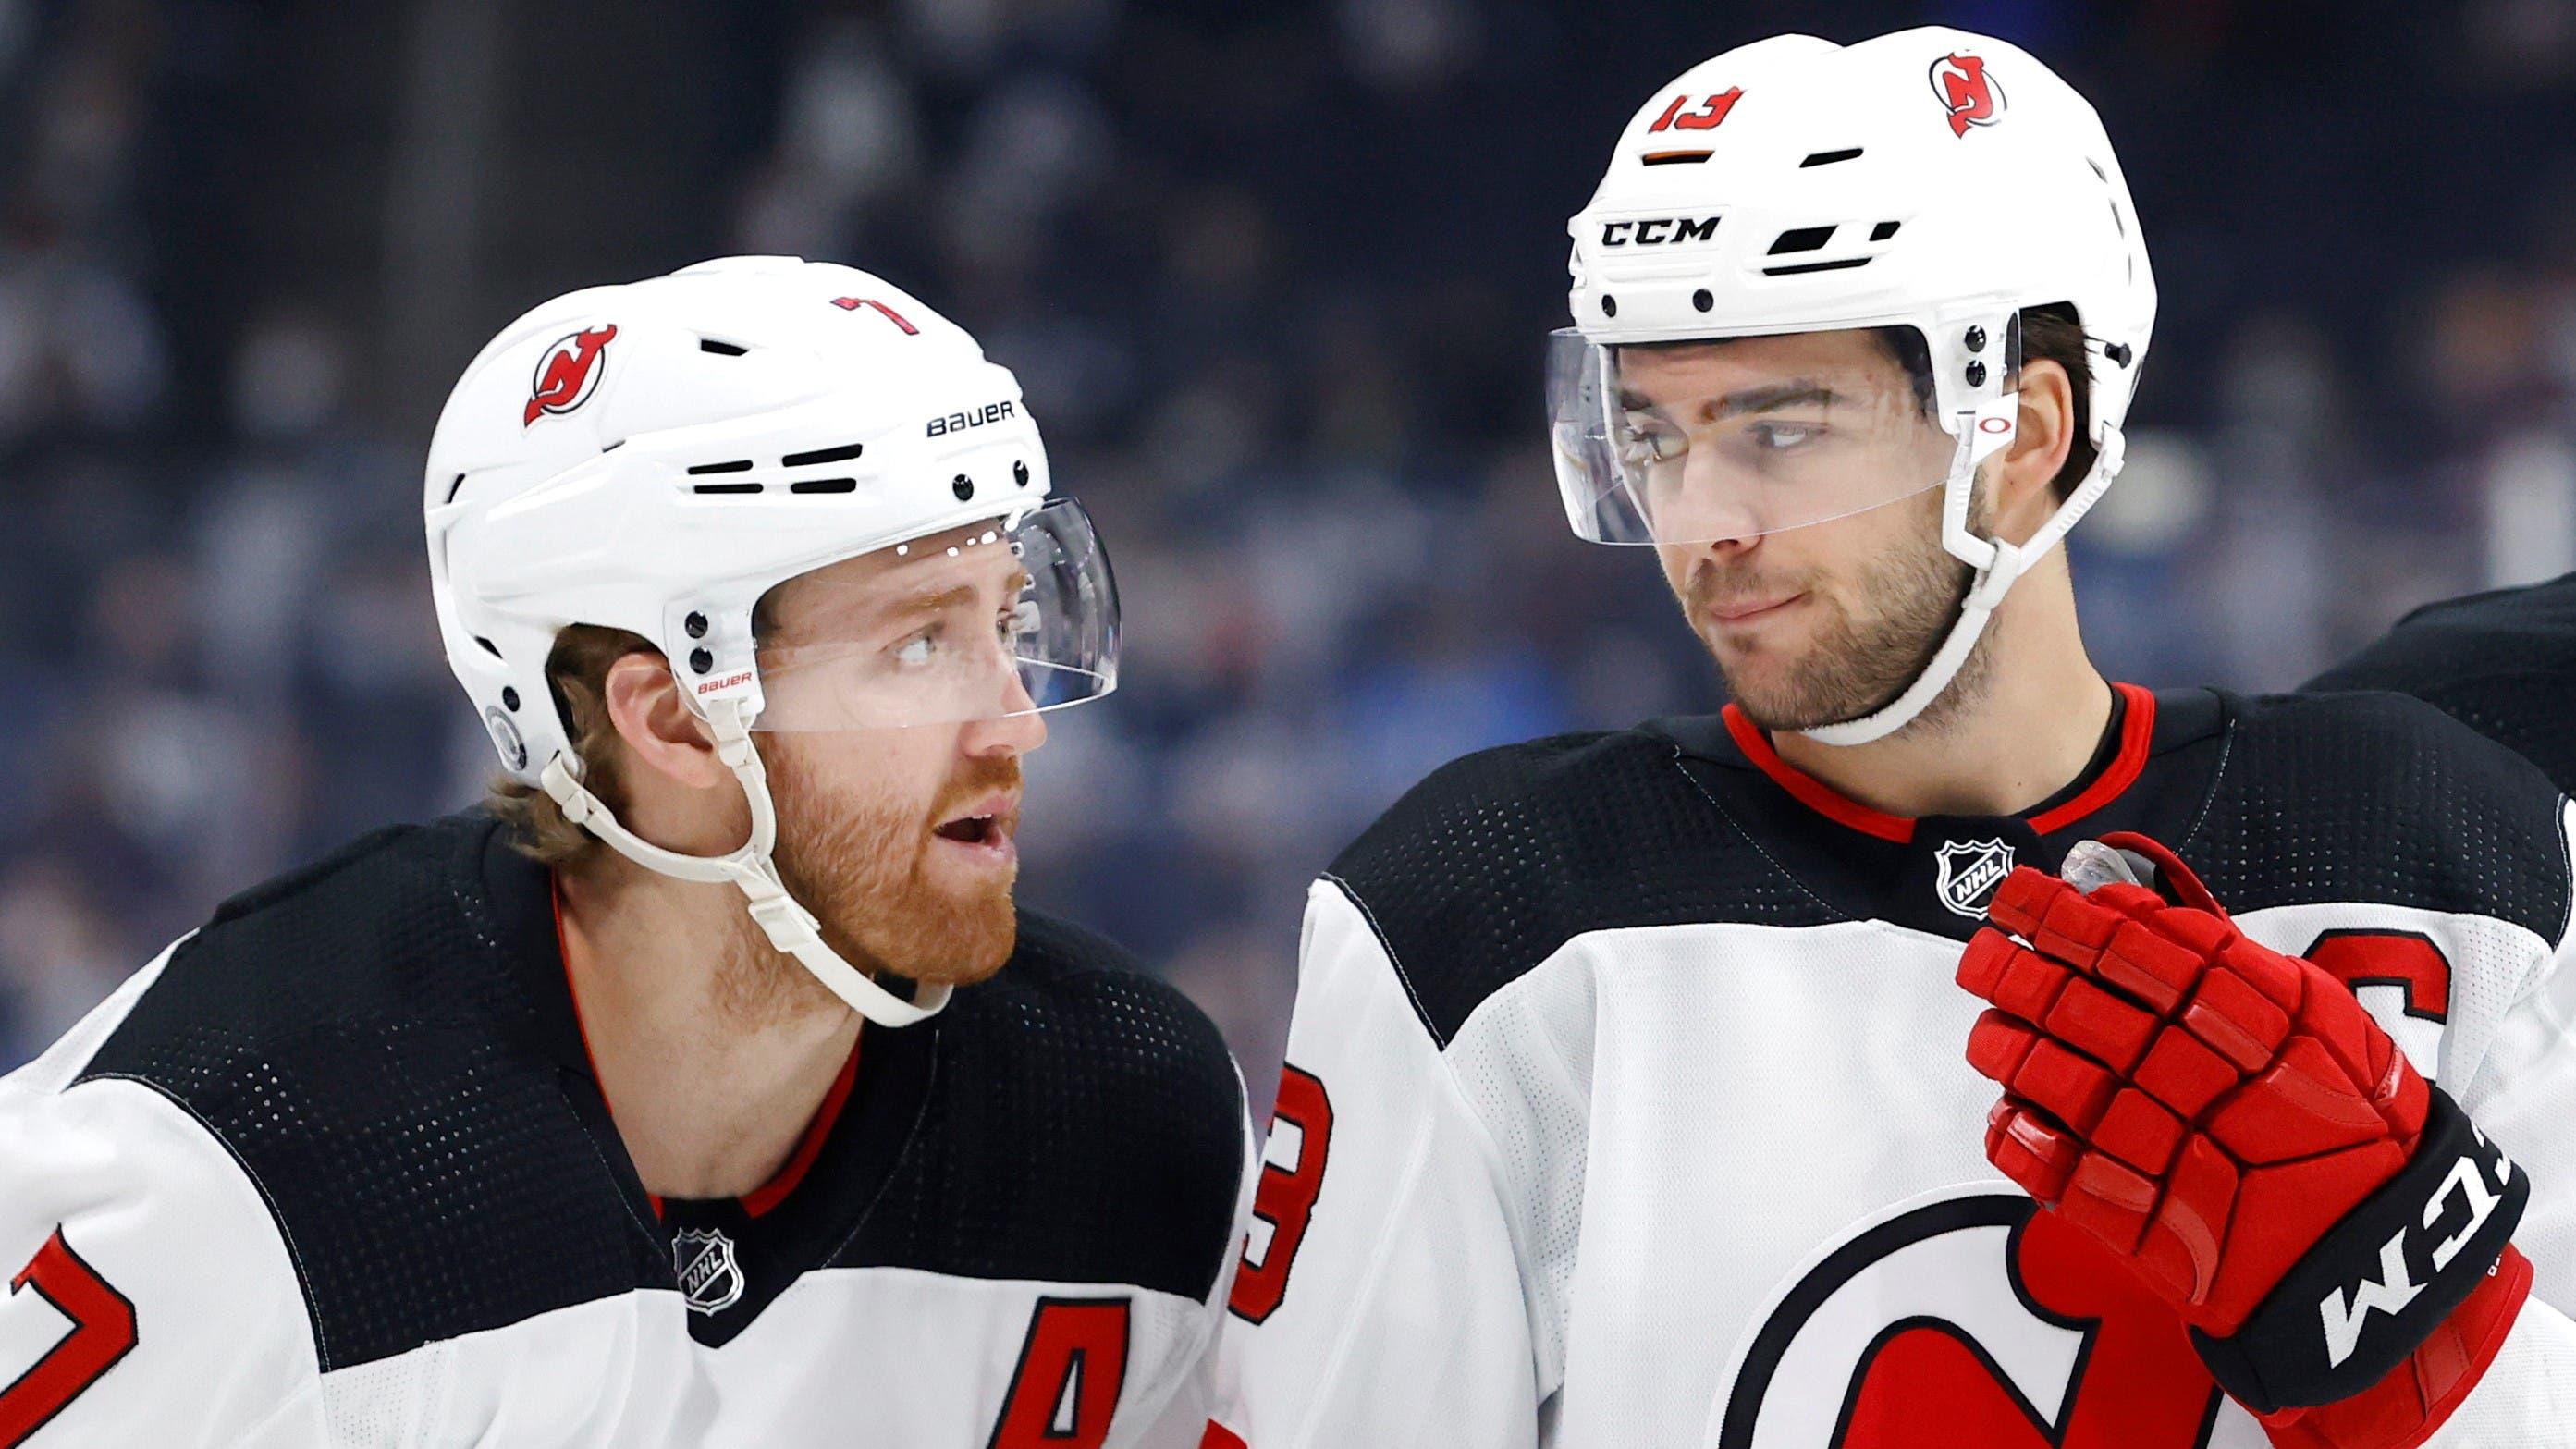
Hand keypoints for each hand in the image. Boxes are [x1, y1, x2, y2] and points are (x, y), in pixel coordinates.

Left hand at [1957, 832, 2526, 1441]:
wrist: (2385, 1249)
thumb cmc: (2342, 1114)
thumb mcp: (2312, 1015)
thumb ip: (2217, 956)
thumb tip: (2113, 898)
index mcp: (2261, 1016)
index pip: (2137, 948)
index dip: (2062, 918)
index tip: (2013, 896)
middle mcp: (2212, 1078)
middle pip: (2085, 1012)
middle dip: (2017, 978)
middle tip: (1977, 959)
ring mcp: (2178, 1154)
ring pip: (2062, 1085)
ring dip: (2011, 1050)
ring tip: (1989, 1032)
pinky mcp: (2152, 1230)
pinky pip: (2061, 1177)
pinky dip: (2021, 1142)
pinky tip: (2004, 1116)